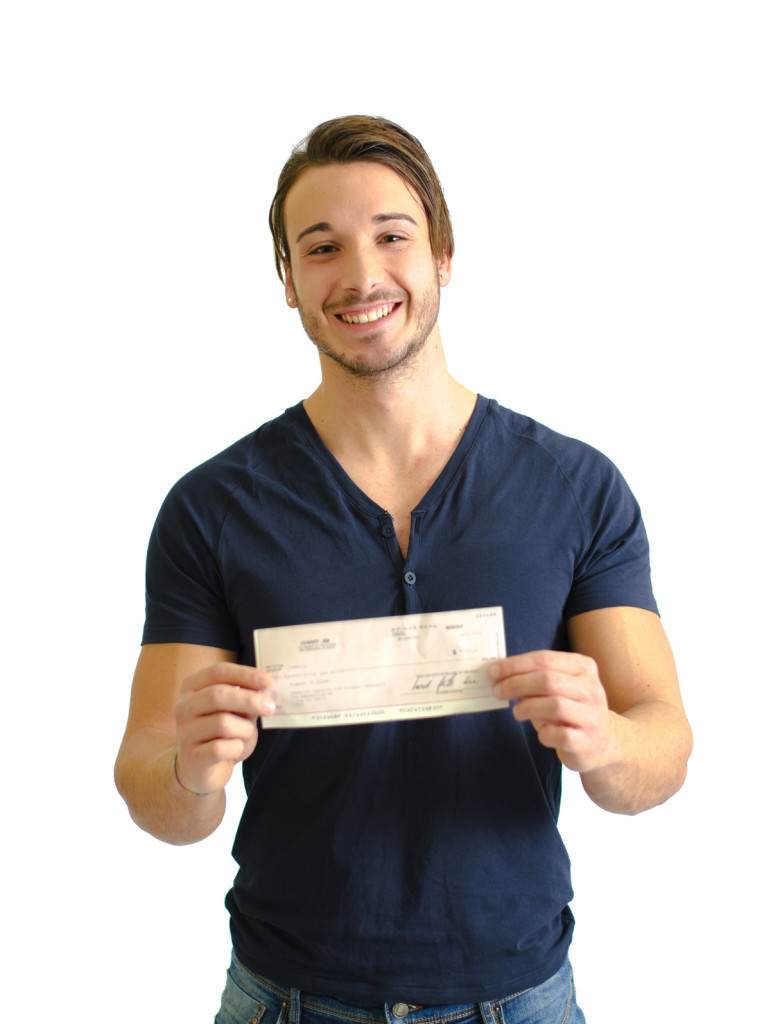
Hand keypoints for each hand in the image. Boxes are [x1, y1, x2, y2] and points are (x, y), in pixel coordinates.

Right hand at [173, 662, 274, 794]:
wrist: (202, 770)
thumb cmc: (222, 734)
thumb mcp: (235, 711)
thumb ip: (246, 698)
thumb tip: (267, 690)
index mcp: (192, 688)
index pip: (217, 672)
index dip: (244, 674)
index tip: (268, 681)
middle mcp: (183, 707)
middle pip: (217, 695)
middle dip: (248, 699)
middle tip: (271, 706)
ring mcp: (184, 732)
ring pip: (223, 723)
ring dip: (244, 730)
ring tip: (244, 736)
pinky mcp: (191, 757)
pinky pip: (221, 748)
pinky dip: (237, 748)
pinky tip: (234, 751)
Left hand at [488, 650, 615, 773]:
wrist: (600, 744)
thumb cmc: (570, 710)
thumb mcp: (559, 687)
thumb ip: (536, 678)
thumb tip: (500, 673)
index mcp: (584, 668)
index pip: (545, 659)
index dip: (515, 664)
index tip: (493, 671)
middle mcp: (592, 689)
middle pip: (547, 680)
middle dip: (516, 684)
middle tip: (497, 691)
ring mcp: (592, 716)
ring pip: (554, 705)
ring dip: (527, 707)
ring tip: (517, 712)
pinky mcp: (586, 742)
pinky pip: (558, 735)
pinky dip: (543, 733)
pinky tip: (541, 732)